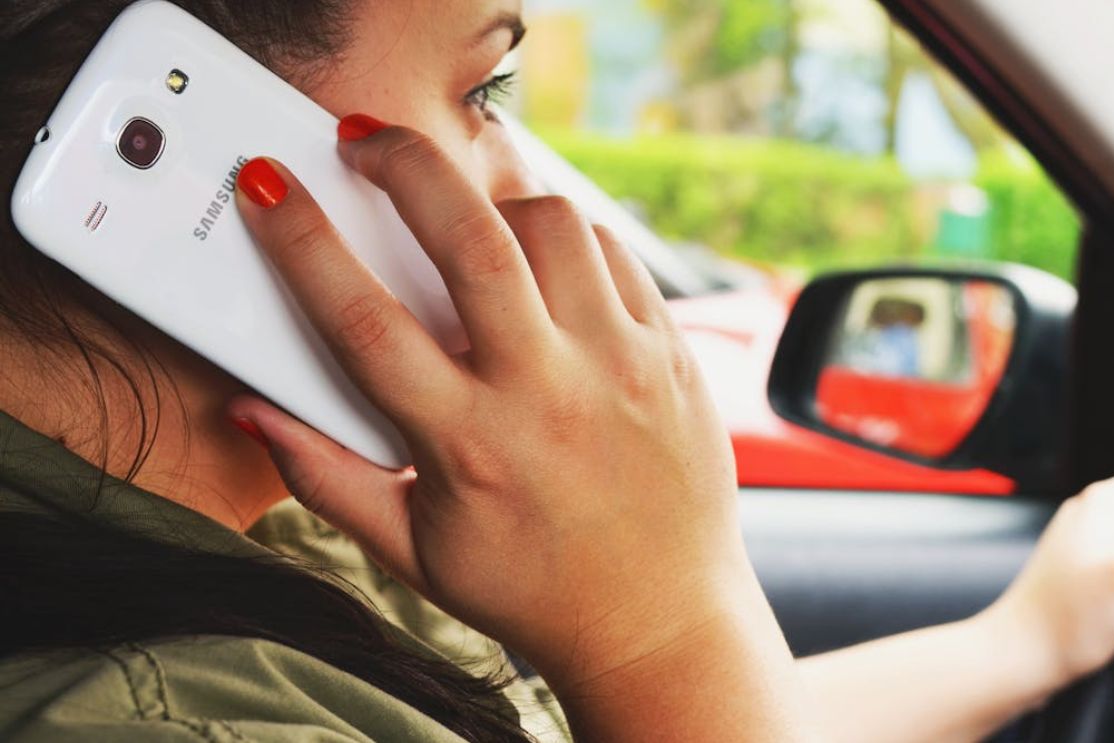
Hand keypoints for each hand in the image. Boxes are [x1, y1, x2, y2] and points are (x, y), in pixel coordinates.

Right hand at [226, 127, 760, 690]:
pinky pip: (613, 252)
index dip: (301, 240)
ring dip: (493, 199)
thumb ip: (327, 478)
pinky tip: (537, 255)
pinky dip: (565, 234)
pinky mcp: (669, 352)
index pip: (364, 321)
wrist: (659, 619)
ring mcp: (619, 364)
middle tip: (365, 140)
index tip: (267, 186)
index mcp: (469, 445)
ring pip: (553, 226)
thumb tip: (256, 412)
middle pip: (471, 240)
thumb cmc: (532, 589)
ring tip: (463, 215)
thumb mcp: (413, 551)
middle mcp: (548, 393)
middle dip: (404, 166)